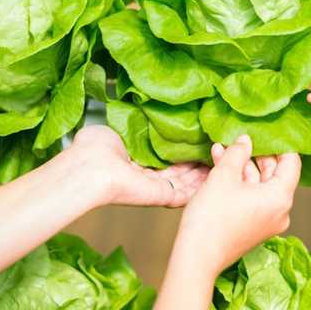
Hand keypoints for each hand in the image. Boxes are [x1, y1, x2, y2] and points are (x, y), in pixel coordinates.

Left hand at [68, 125, 208, 207]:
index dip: (181, 150)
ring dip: (203, 172)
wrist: (89, 168)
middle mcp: (145, 177)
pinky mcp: (161, 196)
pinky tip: (215, 172)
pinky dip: (201, 184)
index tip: (197, 138)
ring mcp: (154, 189)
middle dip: (197, 161)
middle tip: (215, 147)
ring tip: (221, 157)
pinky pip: (186, 192)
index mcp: (133, 162)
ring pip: (186, 182)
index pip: (164, 159)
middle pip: (178, 172)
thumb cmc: (93, 149)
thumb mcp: (113, 130)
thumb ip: (130, 126)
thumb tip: (139, 113)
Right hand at [178, 134, 300, 273]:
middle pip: (275, 174)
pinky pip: (253, 199)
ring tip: (223, 150)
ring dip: (242, 168)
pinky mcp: (255, 228)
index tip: (266, 131)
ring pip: (260, 186)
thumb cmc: (212, 217)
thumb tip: (246, 140)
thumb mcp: (223, 176)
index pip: (291, 163)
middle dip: (255, 155)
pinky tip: (221, 168)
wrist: (197, 257)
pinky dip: (240, 184)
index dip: (279, 144)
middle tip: (240, 139)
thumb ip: (237, 153)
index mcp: (281, 197)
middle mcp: (281, 211)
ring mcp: (268, 221)